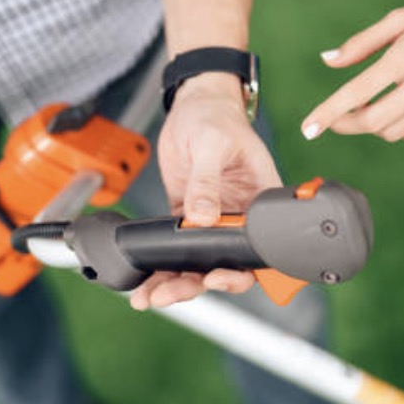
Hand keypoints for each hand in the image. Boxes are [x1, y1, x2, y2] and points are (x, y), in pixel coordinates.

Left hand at [129, 72, 281, 309]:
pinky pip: (177, 250)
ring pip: (199, 264)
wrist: (194, 105)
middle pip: (226, 266)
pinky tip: (145, 282)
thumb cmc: (216, 118)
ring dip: (176, 284)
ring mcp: (212, 220)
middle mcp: (239, 218)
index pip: (258, 249)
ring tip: (151, 298)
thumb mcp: (212, 145)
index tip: (216, 277)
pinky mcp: (187, 218)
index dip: (240, 271)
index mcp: (259, 203)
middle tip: (171, 294)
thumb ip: (206, 183)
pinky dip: (161, 267)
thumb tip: (201, 217)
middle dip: (199, 285)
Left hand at [302, 0, 403, 144]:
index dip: (328, 113)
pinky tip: (400, 109)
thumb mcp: (401, 18)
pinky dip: (399, 129)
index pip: (357, 92)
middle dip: (346, 124)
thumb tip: (327, 61)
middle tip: (335, 118)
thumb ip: (361, 43)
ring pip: (393, 132)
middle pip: (373, 122)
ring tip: (371, 106)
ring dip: (373, 125)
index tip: (307, 128)